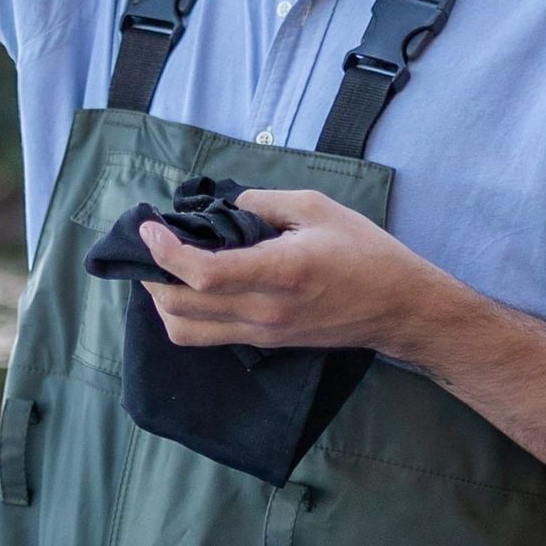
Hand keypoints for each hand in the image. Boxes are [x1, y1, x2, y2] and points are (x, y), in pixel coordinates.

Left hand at [140, 186, 448, 354]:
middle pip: (180, 307)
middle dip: (152, 275)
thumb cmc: (365, 252)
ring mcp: (263, 333)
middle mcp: (265, 311)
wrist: (397, 307)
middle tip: (151, 245)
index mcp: (280, 272)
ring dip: (163, 301)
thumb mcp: (317, 208)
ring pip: (185, 331)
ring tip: (165, 269)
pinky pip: (207, 335)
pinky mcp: (265, 343)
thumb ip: (264, 202)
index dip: (165, 252)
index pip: (203, 273)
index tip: (149, 228)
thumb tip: (223, 207)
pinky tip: (192, 286)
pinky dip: (186, 312)